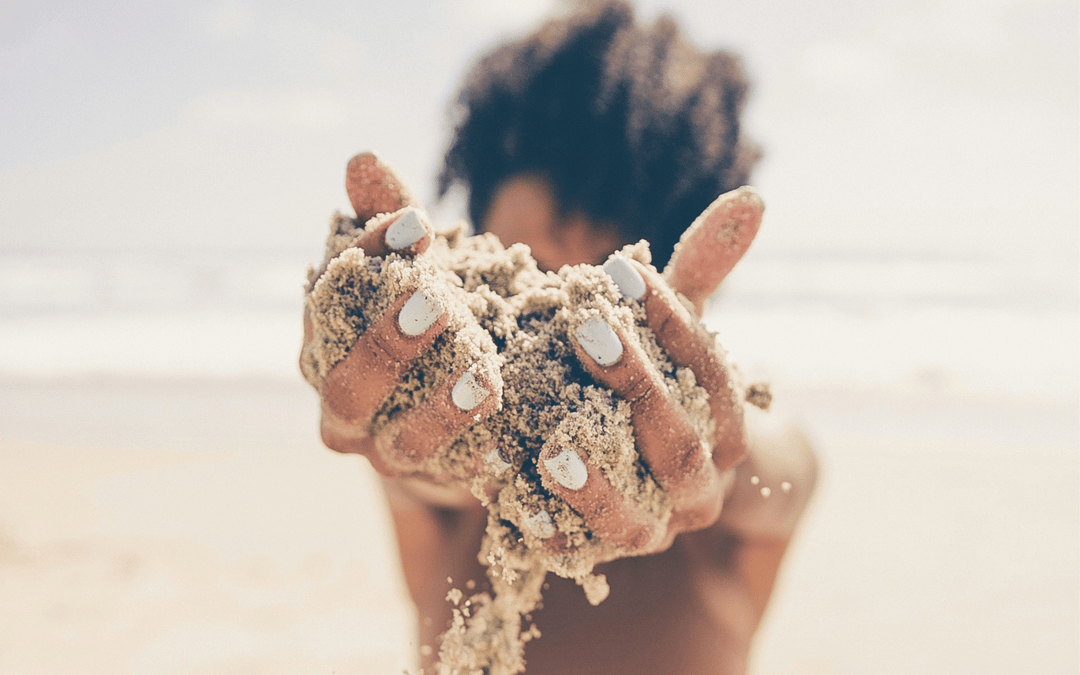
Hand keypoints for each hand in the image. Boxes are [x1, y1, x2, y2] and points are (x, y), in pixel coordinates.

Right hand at [301, 153, 502, 484]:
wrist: (454, 410)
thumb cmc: (428, 318)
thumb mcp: (414, 266)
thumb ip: (389, 217)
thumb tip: (363, 159)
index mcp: (325, 346)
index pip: (329, 304)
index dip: (366, 263)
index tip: (416, 223)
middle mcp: (345, 409)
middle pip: (348, 389)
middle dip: (388, 346)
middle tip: (435, 303)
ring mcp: (391, 452)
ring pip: (403, 443)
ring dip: (441, 410)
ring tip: (483, 376)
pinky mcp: (442, 482)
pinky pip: (459, 479)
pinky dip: (487, 461)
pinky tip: (517, 442)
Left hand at [533, 188, 763, 558]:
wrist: (633, 466)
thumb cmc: (647, 376)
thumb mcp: (664, 326)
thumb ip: (699, 274)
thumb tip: (753, 198)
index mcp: (722, 424)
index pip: (710, 371)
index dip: (671, 320)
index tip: (617, 268)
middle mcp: (699, 484)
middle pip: (681, 443)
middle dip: (638, 385)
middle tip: (586, 328)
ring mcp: (653, 528)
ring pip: (640, 519)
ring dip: (600, 484)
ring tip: (555, 445)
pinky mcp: (601, 555)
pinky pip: (581, 556)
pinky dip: (554, 534)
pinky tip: (519, 504)